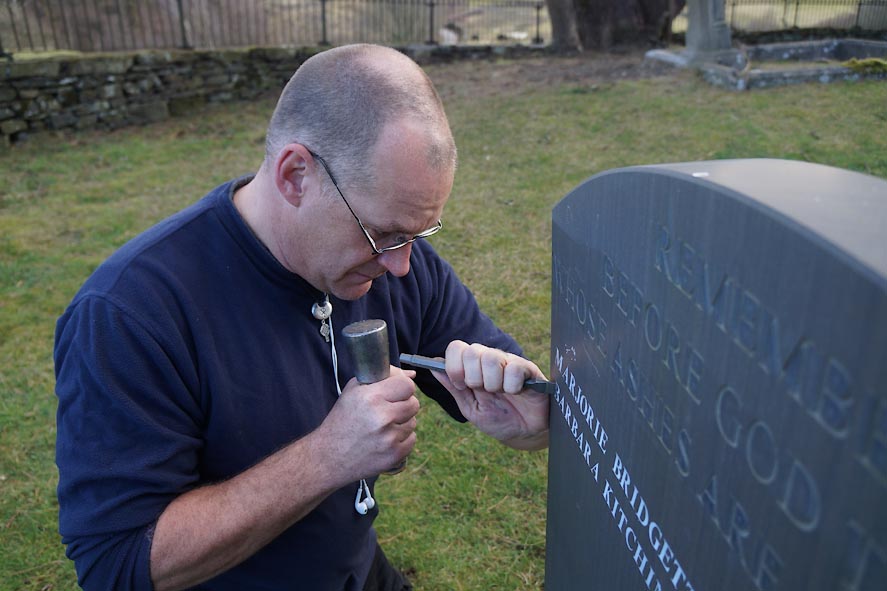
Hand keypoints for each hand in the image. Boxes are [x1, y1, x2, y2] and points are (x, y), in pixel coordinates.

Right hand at [315, 366, 419, 481]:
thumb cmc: (342, 420)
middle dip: (404, 405)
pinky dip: (401, 440)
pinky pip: (411, 440)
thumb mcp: (354, 391)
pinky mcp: (394, 455)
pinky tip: (384, 440)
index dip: (404, 387)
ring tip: (382, 427)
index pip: (407, 385)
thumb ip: (383, 377)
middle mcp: (381, 417)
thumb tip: (411, 374)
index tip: (397, 392)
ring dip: (402, 423)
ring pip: (413, 422)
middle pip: (414, 404)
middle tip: (388, 410)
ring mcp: (389, 438)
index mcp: (370, 397)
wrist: (328, 457)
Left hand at [432, 341, 548, 449]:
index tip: (461, 385)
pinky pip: (513, 369)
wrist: (525, 433)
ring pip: (490, 358)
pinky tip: (517, 392)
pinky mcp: (528, 368)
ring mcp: (509, 362)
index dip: (454, 366)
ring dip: (492, 384)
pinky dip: (512, 386)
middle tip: (484, 392)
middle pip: (471, 351)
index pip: (456, 348)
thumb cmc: (498, 419)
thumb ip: (453, 387)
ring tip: (501, 393)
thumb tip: (432, 367)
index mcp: (474, 365)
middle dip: (473, 378)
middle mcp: (490, 358)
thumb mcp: (471, 407)